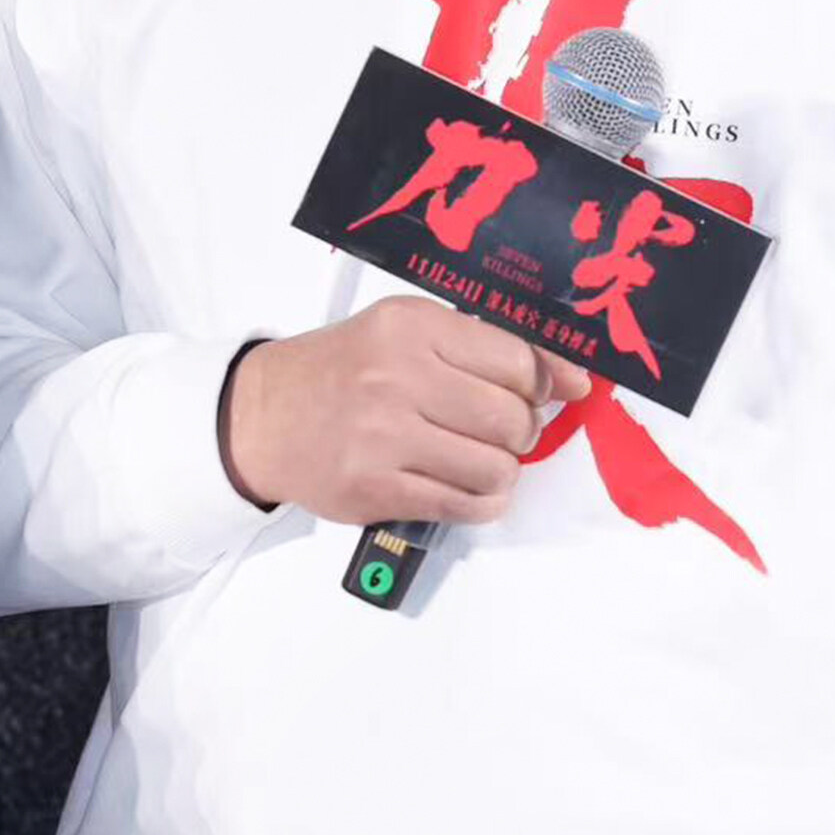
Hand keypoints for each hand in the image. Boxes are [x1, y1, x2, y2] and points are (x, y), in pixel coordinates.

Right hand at [220, 293, 591, 524]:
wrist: (265, 416)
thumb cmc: (344, 372)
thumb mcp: (407, 332)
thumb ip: (483, 347)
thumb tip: (569, 378)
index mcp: (412, 328)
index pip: (516, 360)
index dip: (544, 383)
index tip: (546, 392)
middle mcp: (398, 378)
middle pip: (511, 418)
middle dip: (522, 431)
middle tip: (504, 429)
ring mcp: (384, 437)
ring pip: (496, 468)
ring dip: (502, 471)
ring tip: (482, 460)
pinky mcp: (376, 489)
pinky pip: (464, 506)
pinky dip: (481, 502)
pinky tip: (469, 488)